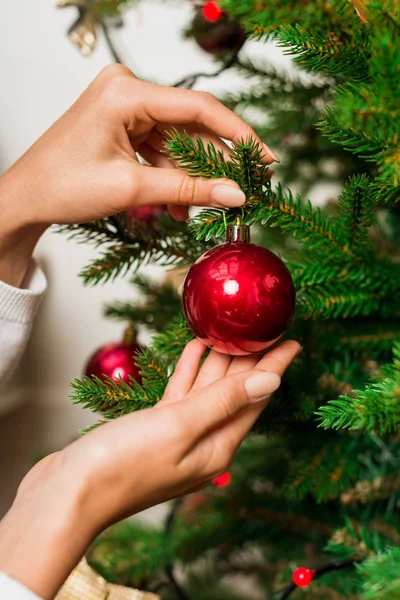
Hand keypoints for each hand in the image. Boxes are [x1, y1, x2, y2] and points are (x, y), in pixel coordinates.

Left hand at [0, 64, 277, 286]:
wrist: (27, 198)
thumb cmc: (63, 186)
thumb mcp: (133, 188)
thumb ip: (189, 189)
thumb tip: (235, 193)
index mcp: (125, 93)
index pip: (198, 107)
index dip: (237, 134)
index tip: (264, 157)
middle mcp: (126, 90)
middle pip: (189, 127)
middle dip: (213, 164)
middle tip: (241, 190)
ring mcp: (124, 106)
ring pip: (177, 141)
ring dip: (190, 177)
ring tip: (201, 209)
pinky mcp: (123, 123)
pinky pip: (160, 148)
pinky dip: (171, 175)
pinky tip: (179, 204)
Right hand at [0, 339, 298, 598]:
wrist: (70, 492)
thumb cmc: (122, 464)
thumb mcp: (180, 426)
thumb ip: (225, 400)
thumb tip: (271, 381)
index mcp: (218, 444)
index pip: (257, 397)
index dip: (276, 366)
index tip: (294, 341)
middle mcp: (204, 440)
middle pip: (236, 391)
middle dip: (251, 358)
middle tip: (264, 327)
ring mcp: (180, 435)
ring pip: (209, 389)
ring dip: (221, 360)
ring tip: (233, 331)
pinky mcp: (156, 428)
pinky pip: (183, 394)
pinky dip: (191, 371)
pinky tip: (196, 350)